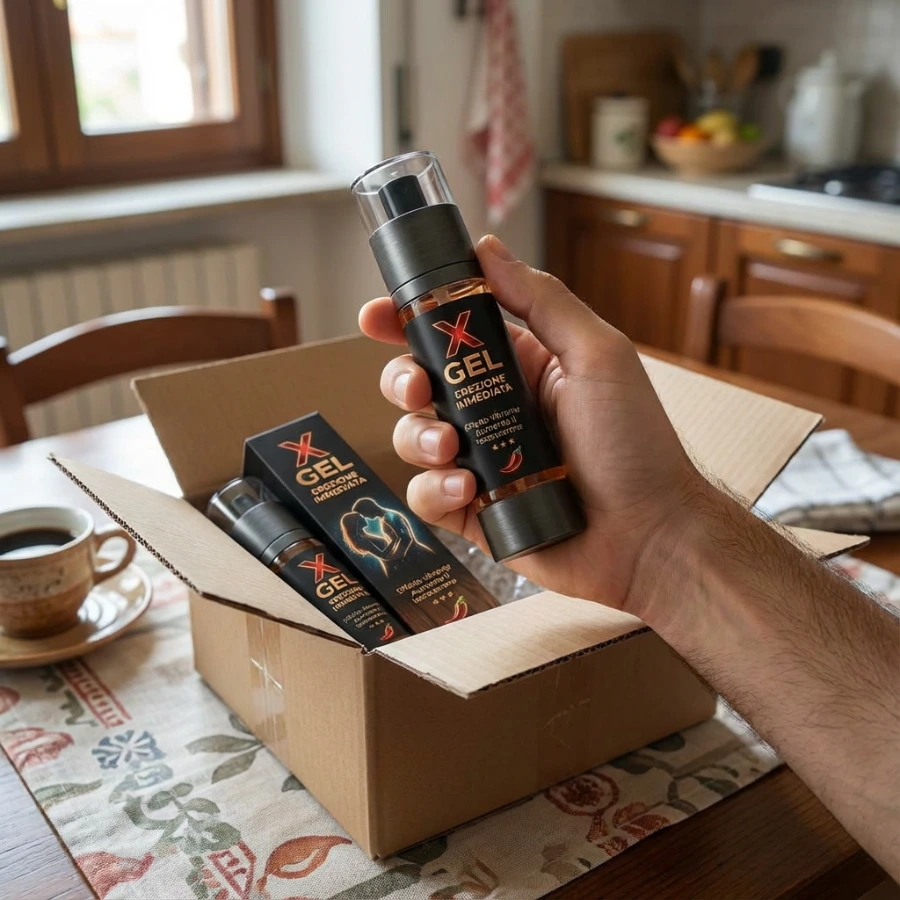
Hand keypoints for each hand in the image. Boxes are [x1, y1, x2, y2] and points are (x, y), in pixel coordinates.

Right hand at [359, 235, 701, 611]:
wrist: (648, 535)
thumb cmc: (635, 444)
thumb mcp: (597, 356)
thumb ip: (543, 301)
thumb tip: (488, 250)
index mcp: (521, 367)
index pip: (451, 334)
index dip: (407, 322)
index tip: (377, 316)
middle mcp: (493, 411)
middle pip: (419, 383)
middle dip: (402, 380)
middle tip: (419, 388)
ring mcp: (480, 463)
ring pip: (414, 439)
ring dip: (418, 437)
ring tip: (451, 447)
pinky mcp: (474, 511)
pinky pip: (427, 497)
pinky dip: (434, 490)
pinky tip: (466, 489)